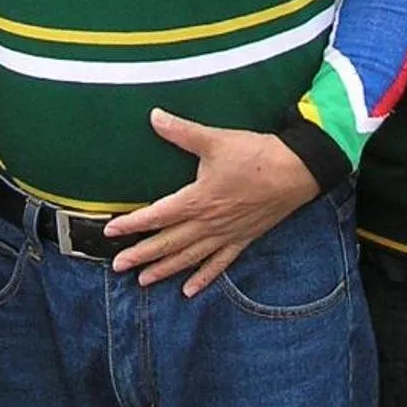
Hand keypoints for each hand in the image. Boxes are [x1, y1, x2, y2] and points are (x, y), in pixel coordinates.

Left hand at [103, 110, 320, 296]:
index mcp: (198, 200)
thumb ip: (182, 132)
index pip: (157, 216)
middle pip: (168, 244)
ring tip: (143, 281)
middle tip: (118, 266)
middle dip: (141, 255)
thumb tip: (154, 116)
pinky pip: (219, 264)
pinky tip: (189, 290)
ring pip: (189, 258)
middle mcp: (208, 223)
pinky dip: (203, 278)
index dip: (132, 224)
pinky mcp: (242, 239)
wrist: (296, 172)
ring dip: (164, 269)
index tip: (110, 230)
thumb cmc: (255, 155)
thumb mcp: (216, 140)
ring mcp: (225, 235)